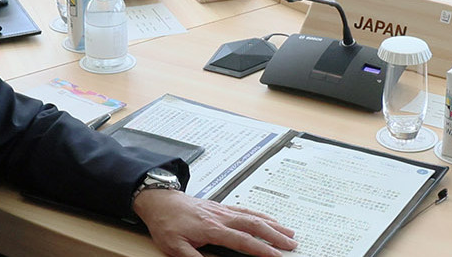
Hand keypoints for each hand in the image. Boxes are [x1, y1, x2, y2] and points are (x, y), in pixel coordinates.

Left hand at [133, 188, 297, 256]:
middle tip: (292, 244)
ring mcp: (223, 210)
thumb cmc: (166, 224)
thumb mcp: (175, 247)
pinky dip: (262, 215)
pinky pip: (247, 210)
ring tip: (289, 233)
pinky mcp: (222, 207)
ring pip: (253, 216)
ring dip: (273, 224)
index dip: (261, 249)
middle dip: (275, 236)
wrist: (160, 201)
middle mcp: (221, 217)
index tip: (277, 256)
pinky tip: (269, 219)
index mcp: (212, 228)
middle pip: (254, 225)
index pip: (243, 240)